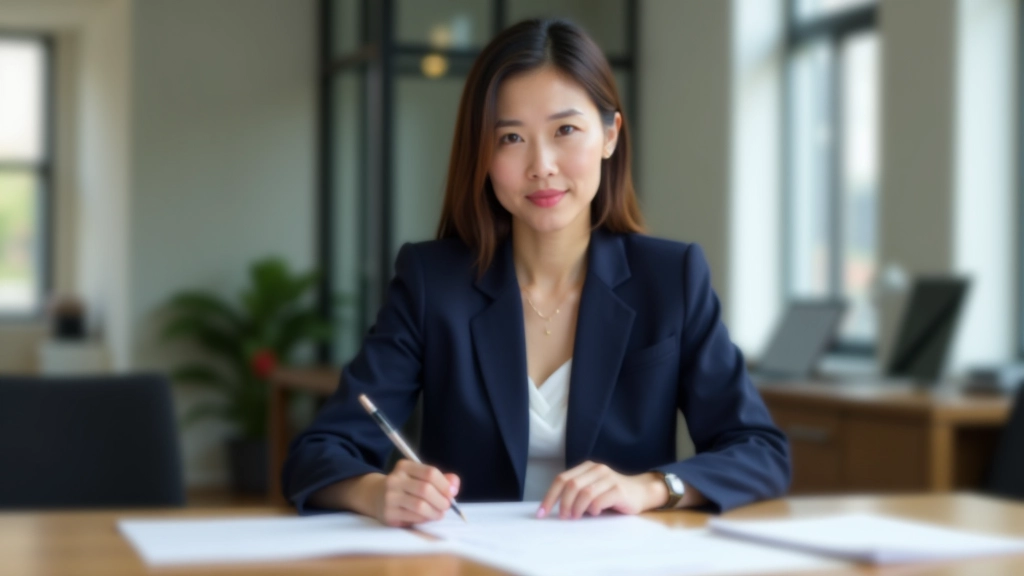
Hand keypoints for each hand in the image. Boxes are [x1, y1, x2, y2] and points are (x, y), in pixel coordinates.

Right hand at [372, 459, 460, 526]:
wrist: (376, 496)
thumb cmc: (406, 487)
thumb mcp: (420, 477)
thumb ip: (441, 479)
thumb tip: (454, 486)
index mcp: (404, 466)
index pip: (430, 473)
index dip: (445, 484)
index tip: (452, 493)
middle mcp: (394, 479)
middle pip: (425, 489)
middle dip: (441, 500)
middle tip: (446, 506)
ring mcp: (390, 497)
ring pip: (420, 506)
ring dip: (435, 512)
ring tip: (439, 514)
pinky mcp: (389, 514)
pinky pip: (413, 518)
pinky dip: (425, 519)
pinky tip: (426, 517)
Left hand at [537, 461, 666, 519]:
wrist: (641, 492)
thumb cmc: (612, 494)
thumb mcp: (592, 489)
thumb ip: (576, 493)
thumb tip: (554, 509)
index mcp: (587, 467)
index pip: (561, 479)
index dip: (549, 496)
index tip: (541, 513)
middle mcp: (597, 469)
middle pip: (571, 484)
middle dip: (563, 503)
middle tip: (564, 517)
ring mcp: (609, 478)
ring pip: (584, 492)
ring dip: (576, 508)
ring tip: (576, 517)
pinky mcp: (619, 490)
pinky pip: (599, 500)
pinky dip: (593, 509)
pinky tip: (595, 513)